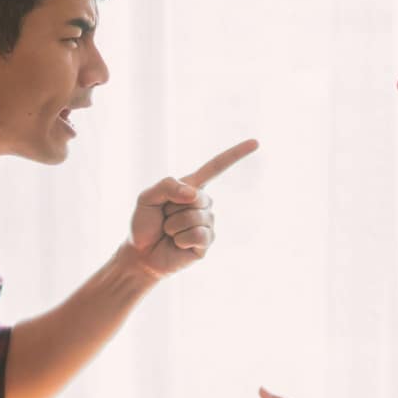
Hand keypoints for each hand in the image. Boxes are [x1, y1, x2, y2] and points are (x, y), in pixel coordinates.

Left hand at [126, 138, 257, 277]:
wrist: (141, 254)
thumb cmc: (144, 224)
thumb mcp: (147, 197)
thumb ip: (167, 186)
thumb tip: (194, 194)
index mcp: (191, 187)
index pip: (216, 167)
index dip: (235, 155)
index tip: (256, 143)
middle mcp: (203, 204)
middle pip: (198, 198)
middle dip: (173, 209)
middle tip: (164, 219)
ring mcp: (207, 223)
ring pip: (196, 218)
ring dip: (174, 226)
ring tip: (168, 233)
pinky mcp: (206, 242)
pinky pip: (198, 235)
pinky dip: (181, 239)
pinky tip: (177, 244)